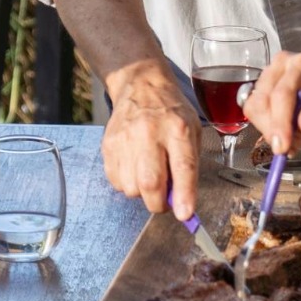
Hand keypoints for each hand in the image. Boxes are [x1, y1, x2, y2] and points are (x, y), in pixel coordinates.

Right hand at [101, 65, 206, 220]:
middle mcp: (149, 132)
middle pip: (150, 182)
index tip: (185, 214)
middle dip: (158, 203)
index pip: (183, 166)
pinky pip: (116, 182)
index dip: (184, 194)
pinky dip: (127, 184)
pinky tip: (134, 167)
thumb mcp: (192, 131)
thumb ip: (189, 166)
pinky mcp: (108, 144)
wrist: (141, 85)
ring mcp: (125, 138)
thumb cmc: (171, 112)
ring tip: (149, 175)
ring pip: (131, 187)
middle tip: (164, 202)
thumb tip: (183, 204)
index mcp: (178, 127)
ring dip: (142, 193)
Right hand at [244, 51, 300, 153]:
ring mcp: (271, 72)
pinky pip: (256, 107)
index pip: (282, 94)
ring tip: (293, 140)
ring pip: (254, 106)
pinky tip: (286, 134)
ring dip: (269, 129)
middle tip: (293, 148)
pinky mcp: (266, 83)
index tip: (282, 148)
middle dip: (273, 130)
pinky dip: (268, 125)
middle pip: (262, 101)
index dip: (279, 122)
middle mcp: (281, 64)